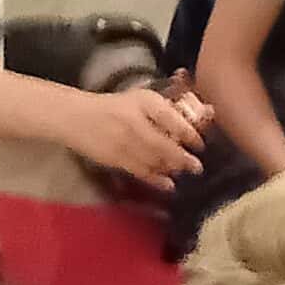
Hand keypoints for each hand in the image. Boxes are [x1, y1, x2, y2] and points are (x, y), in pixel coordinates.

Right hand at [67, 87, 205, 189]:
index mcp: (143, 102)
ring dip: (171, 168)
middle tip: (197, 166)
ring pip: (153, 160)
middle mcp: (134, 121)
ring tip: (182, 172)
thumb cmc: (115, 106)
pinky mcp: (115, 158)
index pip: (171, 118)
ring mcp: (123, 141)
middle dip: (182, 157)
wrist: (76, 117)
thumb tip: (208, 112)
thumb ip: (169, 108)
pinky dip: (156, 179)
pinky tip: (168, 184)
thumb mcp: (141, 99)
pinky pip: (140, 171)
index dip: (189, 133)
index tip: (200, 143)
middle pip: (163, 144)